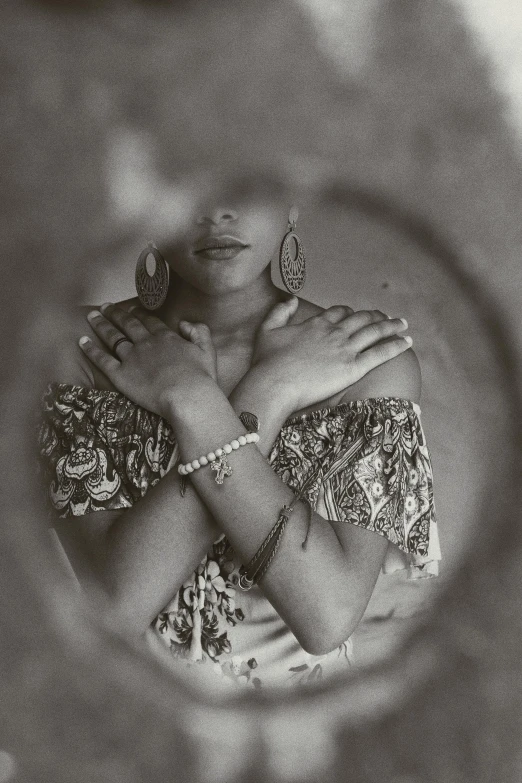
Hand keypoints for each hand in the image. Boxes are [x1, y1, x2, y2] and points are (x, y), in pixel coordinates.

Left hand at [79, 303, 217, 417]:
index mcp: (166, 337)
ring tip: (91, 316)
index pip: (150, 321)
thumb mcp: (208, 351)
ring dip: (100, 325)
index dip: (139, 313)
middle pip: (128, 324)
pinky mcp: (121, 375)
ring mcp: (132, 358)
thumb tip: (184, 323)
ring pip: (112, 337)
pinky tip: (81, 341)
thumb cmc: (201, 379)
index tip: (131, 308)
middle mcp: (146, 343)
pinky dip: (90, 349)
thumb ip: (199, 332)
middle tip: (105, 306)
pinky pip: (102, 359)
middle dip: (115, 313)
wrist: (188, 397)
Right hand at [250, 297, 411, 410]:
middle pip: (361, 320)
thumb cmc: (267, 362)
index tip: (357, 314)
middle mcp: (334, 333)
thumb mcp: (267, 330)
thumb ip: (280, 312)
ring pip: (375, 333)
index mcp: (316, 324)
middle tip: (387, 317)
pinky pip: (380, 353)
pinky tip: (407, 342)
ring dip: (391, 326)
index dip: (350, 312)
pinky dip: (396, 346)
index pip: (339, 313)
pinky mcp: (353, 367)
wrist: (274, 383)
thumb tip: (291, 299)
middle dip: (376, 317)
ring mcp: (345, 349)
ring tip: (403, 324)